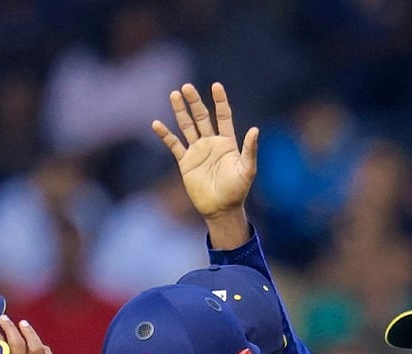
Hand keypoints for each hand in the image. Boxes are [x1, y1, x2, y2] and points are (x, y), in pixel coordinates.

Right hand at [152, 82, 257, 248]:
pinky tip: (157, 124)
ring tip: (174, 95)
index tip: (216, 86)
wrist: (221, 209)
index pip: (223, 116)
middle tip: (186, 87)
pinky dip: (165, 135)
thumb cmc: (237, 191)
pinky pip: (174, 145)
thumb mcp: (247, 170)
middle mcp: (211, 143)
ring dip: (180, 111)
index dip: (220, 101)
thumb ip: (250, 150)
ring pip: (187, 126)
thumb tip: (255, 129)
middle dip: (195, 102)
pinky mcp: (185, 162)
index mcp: (227, 142)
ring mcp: (197, 151)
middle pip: (202, 117)